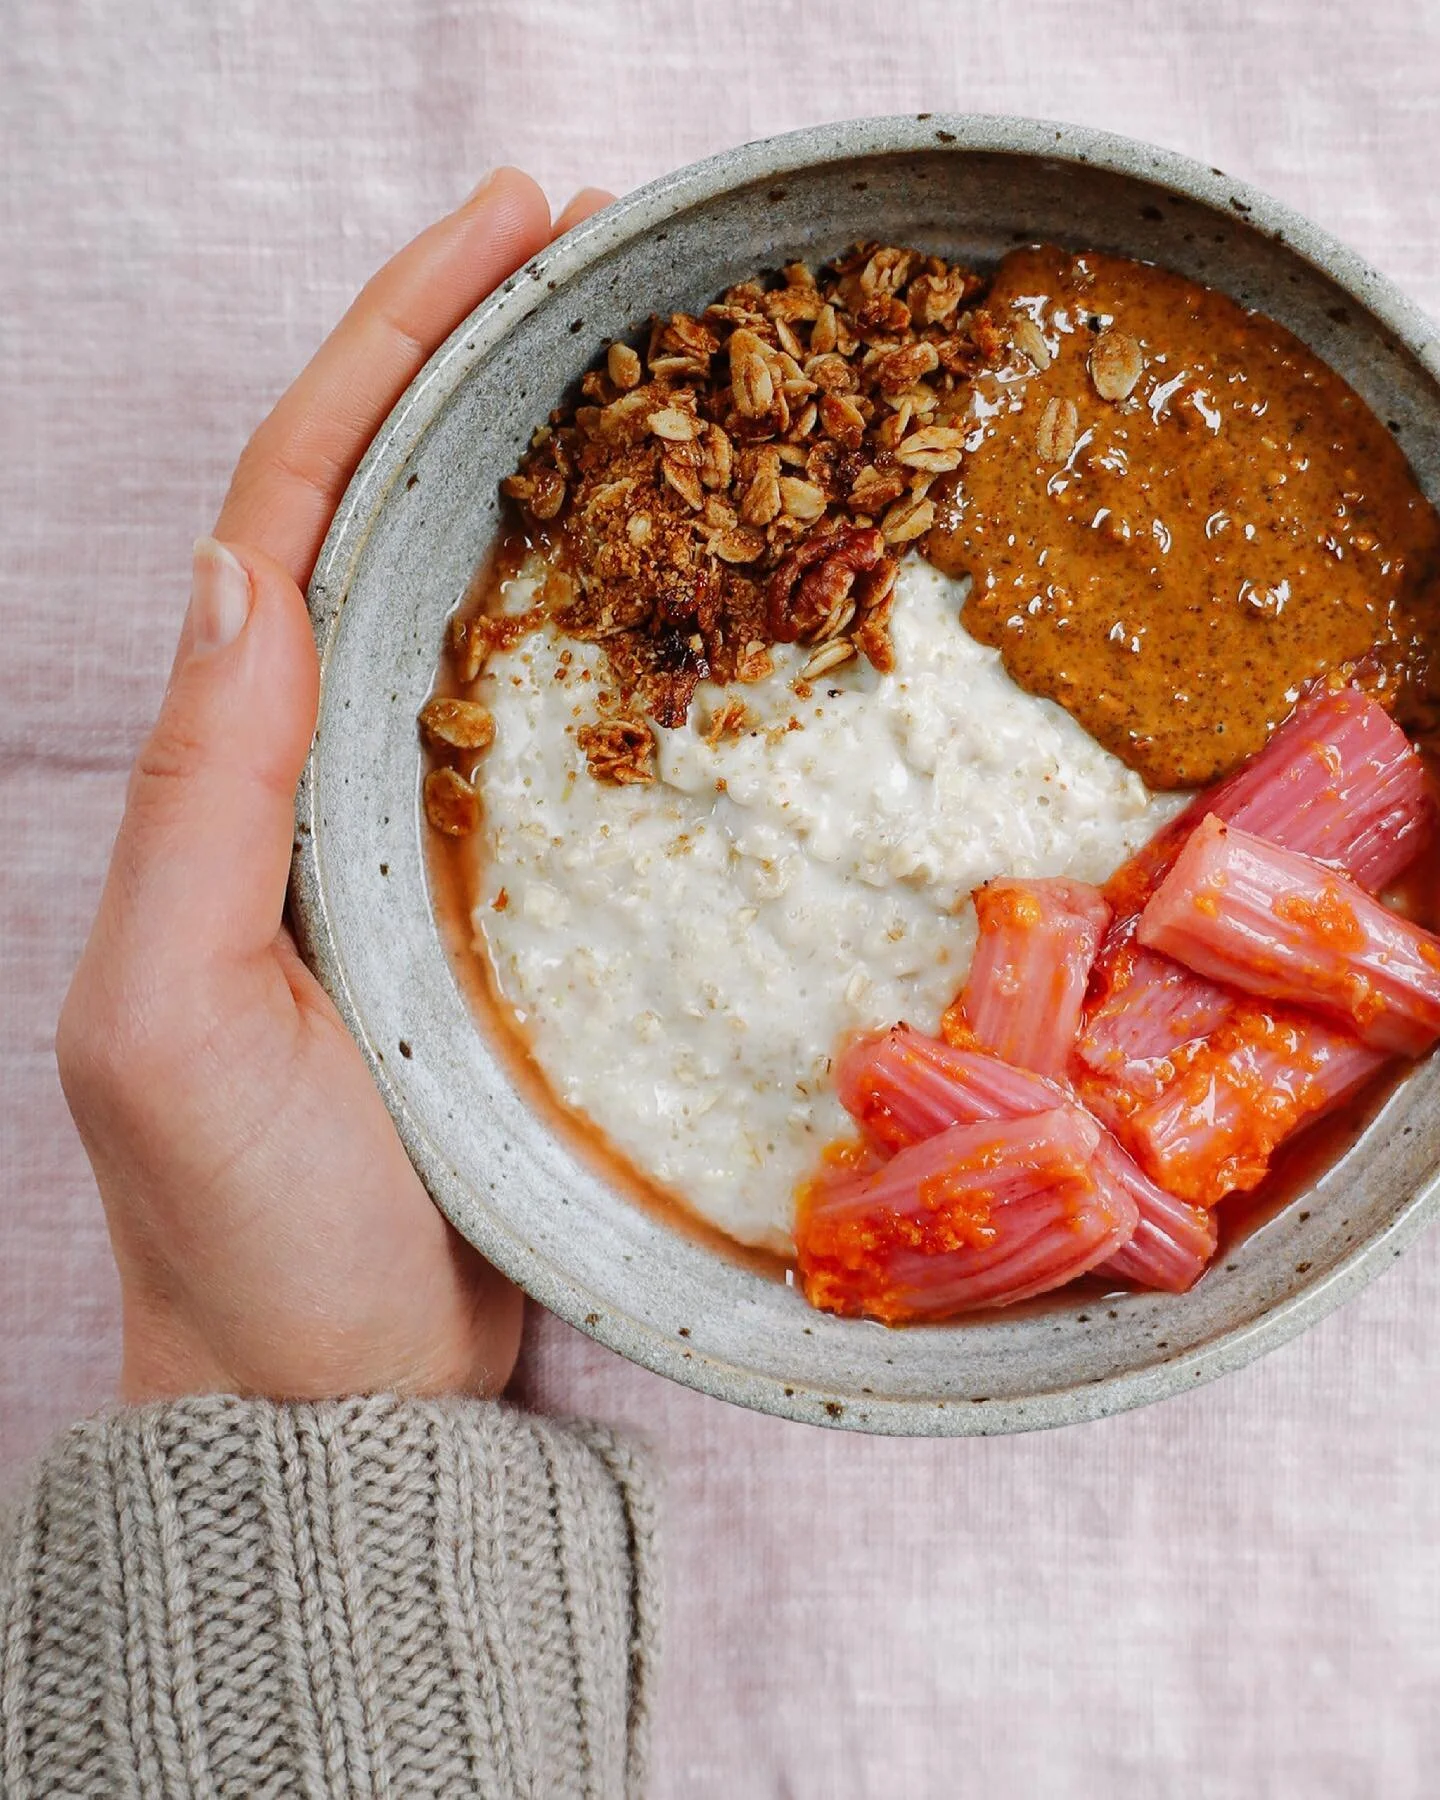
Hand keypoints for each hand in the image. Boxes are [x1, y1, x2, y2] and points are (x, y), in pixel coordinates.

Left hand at [57, 173, 613, 1403]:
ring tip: (648, 364)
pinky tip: (674, 573)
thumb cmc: (244, 1221)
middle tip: (592, 251)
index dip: (387, 356)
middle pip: (382, 517)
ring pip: (471, 602)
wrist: (337, 1384)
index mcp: (225, 773)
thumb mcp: (172, 1012)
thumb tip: (247, 575)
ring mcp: (413, 827)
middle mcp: (311, 771)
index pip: (296, 512)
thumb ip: (200, 798)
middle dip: (469, 363)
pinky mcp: (502, 897)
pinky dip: (601, 624)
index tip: (504, 234)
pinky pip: (549, 726)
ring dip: (540, 467)